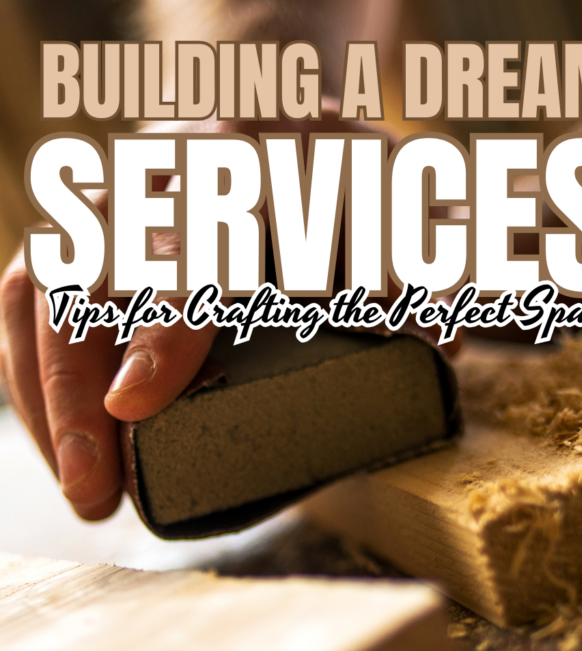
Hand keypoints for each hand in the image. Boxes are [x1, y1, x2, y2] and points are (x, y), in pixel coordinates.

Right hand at [1, 104, 405, 520]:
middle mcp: (164, 172)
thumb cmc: (338, 185)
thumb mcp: (385, 220)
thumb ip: (409, 276)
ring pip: (43, 285)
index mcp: (247, 162)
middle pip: (90, 274)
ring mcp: (118, 199)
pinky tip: (62, 443)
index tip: (136, 405)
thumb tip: (441, 346)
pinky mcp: (90, 233)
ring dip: (47, 395)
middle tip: (99, 489)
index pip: (187, 245)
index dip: (158, 327)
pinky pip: (32, 296)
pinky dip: (35, 375)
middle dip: (77, 387)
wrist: (291, 129)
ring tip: (80, 488)